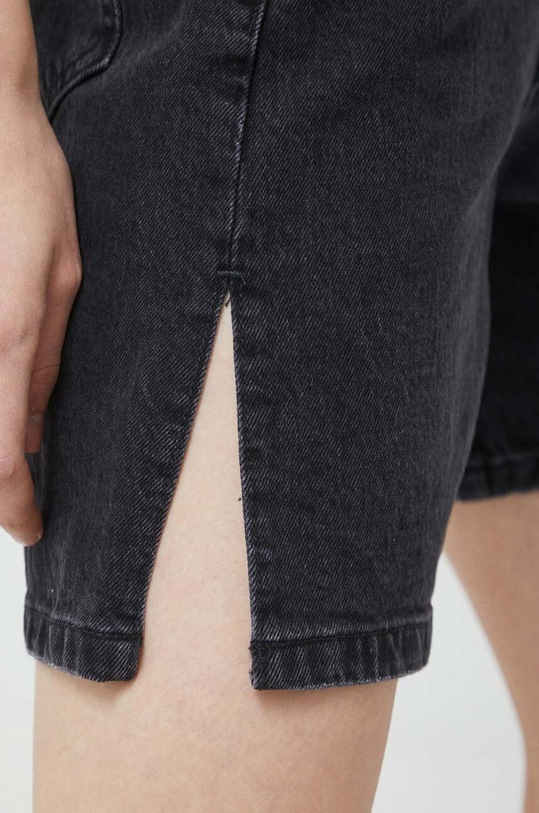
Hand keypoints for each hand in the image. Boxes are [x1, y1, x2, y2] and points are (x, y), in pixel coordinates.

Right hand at [0, 94, 81, 545]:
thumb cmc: (30, 194)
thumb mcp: (63, 280)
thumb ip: (45, 361)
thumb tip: (33, 433)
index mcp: (8, 339)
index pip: (0, 457)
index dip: (13, 507)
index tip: (32, 530)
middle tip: (24, 501)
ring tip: (20, 457)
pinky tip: (13, 404)